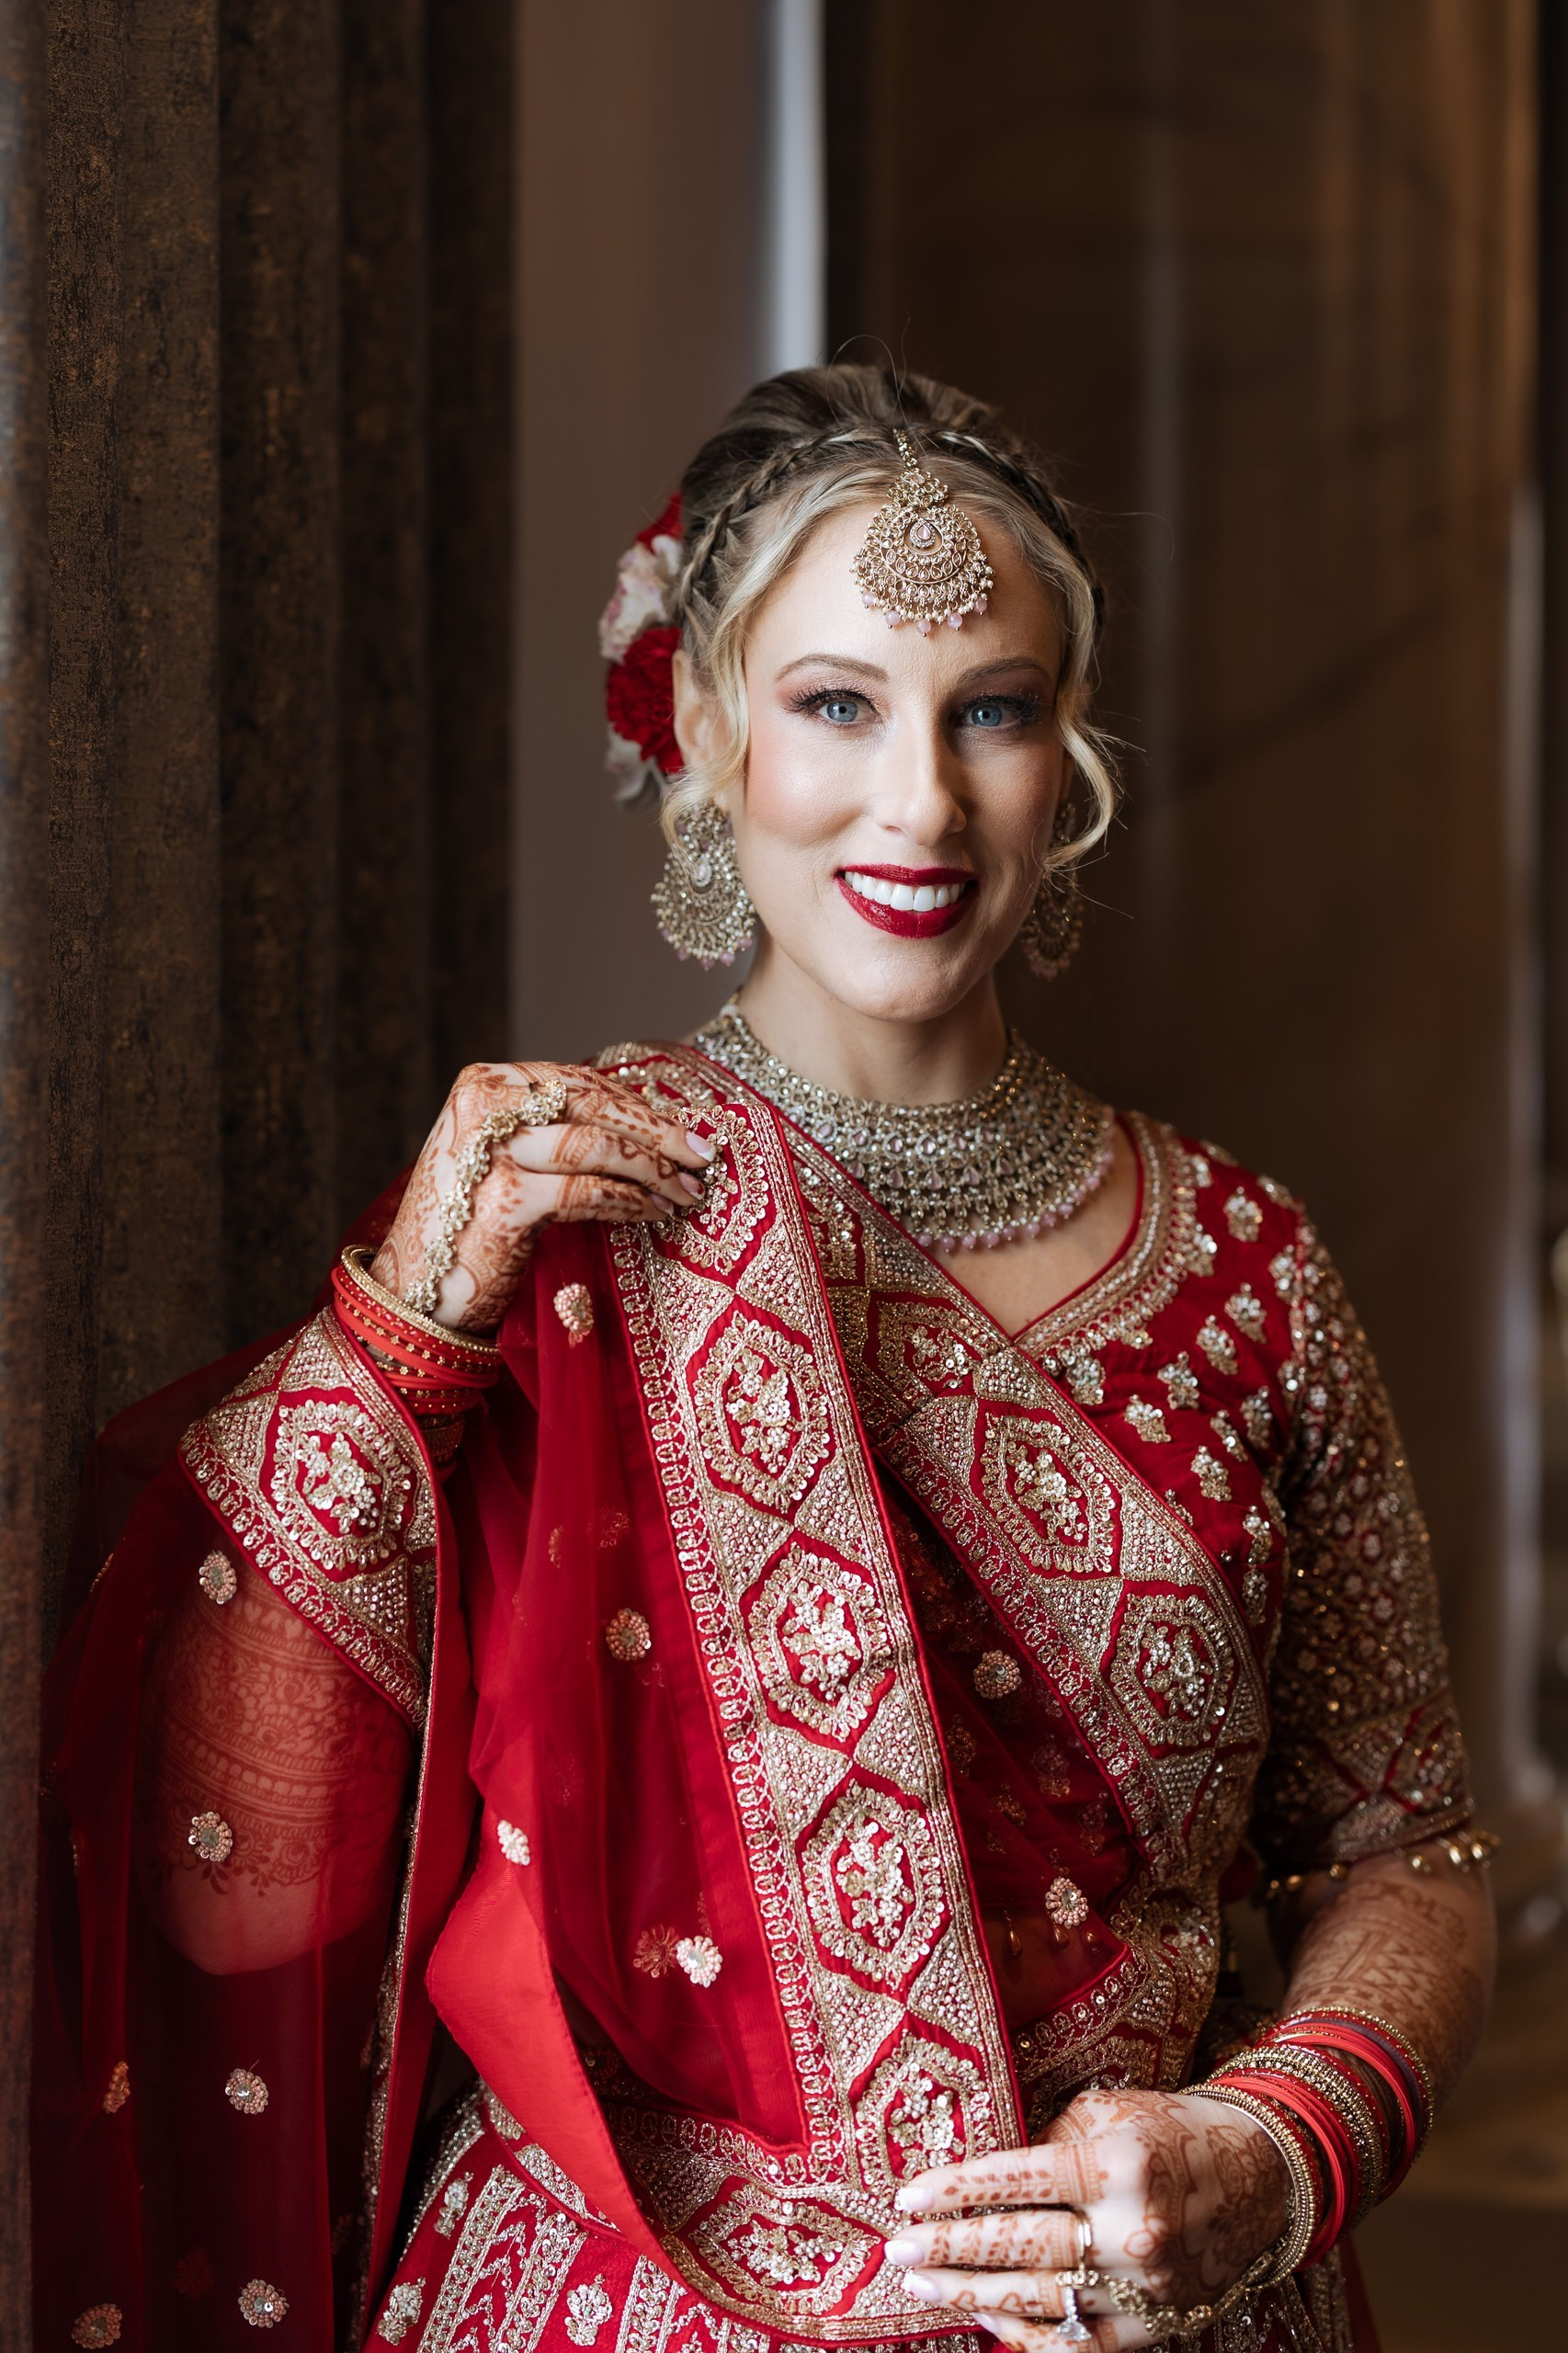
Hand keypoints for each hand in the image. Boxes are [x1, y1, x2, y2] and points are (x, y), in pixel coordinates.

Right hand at [371, 1061, 712, 1330]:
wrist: (413, 1295)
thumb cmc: (468, 1228)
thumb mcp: (503, 1160)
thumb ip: (553, 1132)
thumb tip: (646, 1122)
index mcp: (485, 1085)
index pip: (578, 1084)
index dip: (638, 1107)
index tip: (684, 1130)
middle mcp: (483, 1108)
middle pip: (592, 1105)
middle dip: (658, 1131)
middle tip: (703, 1155)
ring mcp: (490, 1154)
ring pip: (595, 1145)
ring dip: (652, 1169)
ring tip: (687, 1191)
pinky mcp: (501, 1202)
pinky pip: (585, 1192)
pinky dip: (628, 1201)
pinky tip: (653, 1212)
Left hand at [881, 2089, 1286, 2349]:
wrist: (1259, 2179)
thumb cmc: (1171, 2133)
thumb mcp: (1111, 2113)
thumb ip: (1050, 2143)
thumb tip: (983, 2175)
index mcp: (1119, 2164)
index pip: (1021, 2179)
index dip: (959, 2190)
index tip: (909, 2197)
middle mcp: (1132, 2230)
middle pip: (1022, 2246)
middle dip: (950, 2249)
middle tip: (898, 2249)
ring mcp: (1143, 2289)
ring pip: (1039, 2300)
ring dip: (971, 2295)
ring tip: (923, 2282)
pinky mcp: (1151, 2328)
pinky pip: (1075, 2344)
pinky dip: (1024, 2337)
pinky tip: (985, 2318)